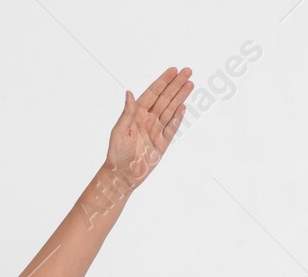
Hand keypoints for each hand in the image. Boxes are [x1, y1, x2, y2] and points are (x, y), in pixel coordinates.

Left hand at [105, 66, 192, 189]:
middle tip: (188, 72)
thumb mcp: (119, 131)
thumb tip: (129, 93)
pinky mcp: (163, 143)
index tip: (173, 70)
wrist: (122, 175)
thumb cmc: (117, 153)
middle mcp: (148, 119)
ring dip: (180, 97)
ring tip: (190, 85)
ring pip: (171, 110)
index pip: (152, 93)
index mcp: (136, 113)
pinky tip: (183, 106)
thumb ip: (127, 112)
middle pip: (165, 98)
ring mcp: (157, 130)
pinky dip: (178, 118)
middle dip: (176, 85)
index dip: (163, 81)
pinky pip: (172, 128)